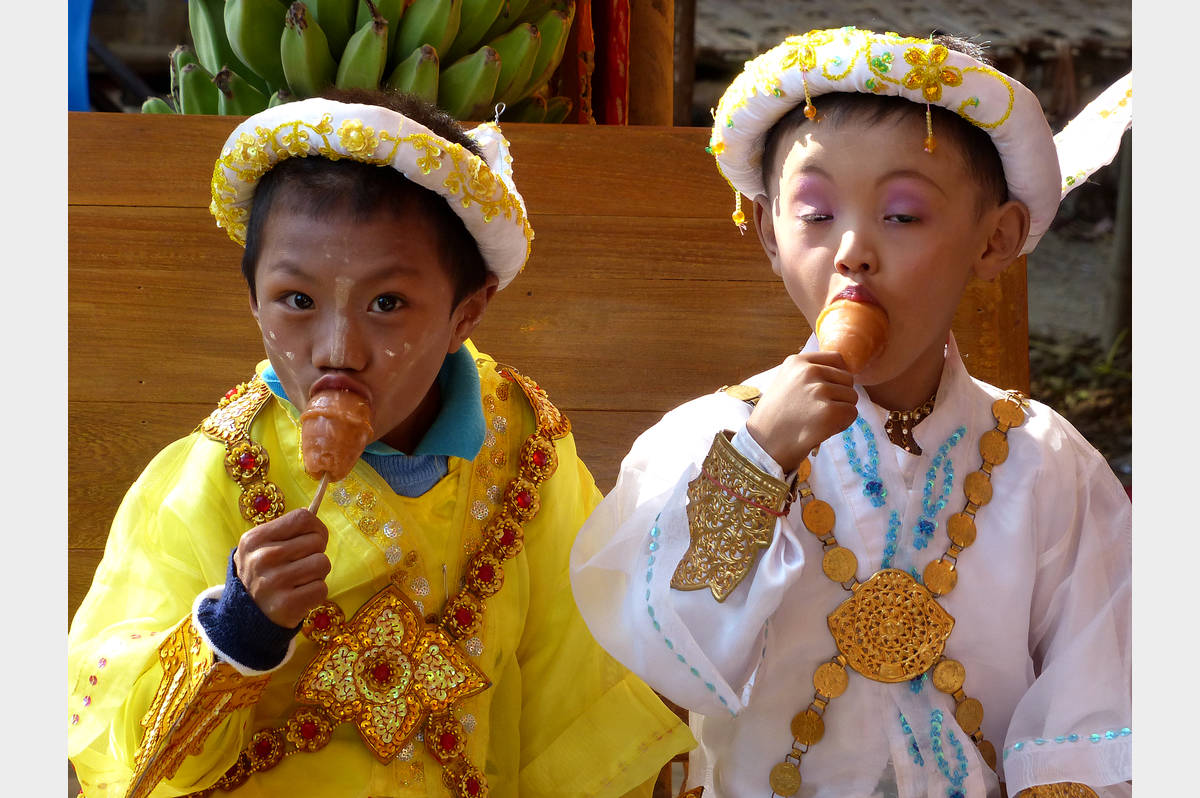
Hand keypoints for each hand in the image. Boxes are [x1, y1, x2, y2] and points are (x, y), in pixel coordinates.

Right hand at [233, 508, 331, 628]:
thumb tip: (316, 515)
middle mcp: (262, 558)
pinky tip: (299, 595)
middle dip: (315, 552)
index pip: (303, 518)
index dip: (316, 527)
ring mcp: (274, 582)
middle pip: (316, 541)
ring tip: (299, 580)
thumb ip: (287, 530)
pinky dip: (316, 592)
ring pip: (323, 563)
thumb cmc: (262, 574)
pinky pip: (322, 588)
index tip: (314, 538)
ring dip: (317, 573)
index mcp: (255, 539)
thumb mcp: (260, 547)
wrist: (245, 616)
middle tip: (300, 564)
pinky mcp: (287, 604)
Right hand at [745, 351, 858, 472]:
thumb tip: (841, 371)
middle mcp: (809, 371)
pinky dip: (842, 424)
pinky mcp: (829, 412)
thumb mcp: (785, 383)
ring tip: (819, 421)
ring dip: (841, 411)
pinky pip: (852, 413)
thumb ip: (807, 375)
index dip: (838, 376)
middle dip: (840, 396)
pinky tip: (824, 430)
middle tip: (819, 412)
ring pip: (852, 397)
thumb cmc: (774, 418)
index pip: (836, 358)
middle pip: (847, 379)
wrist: (764, 445)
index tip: (829, 390)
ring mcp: (819, 391)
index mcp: (797, 362)